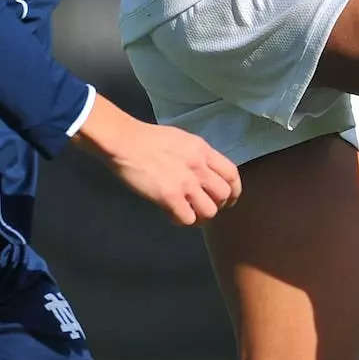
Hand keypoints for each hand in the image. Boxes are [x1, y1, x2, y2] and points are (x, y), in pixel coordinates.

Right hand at [72, 95, 242, 225]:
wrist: (125, 142)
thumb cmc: (148, 139)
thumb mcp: (182, 140)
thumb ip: (197, 155)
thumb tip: (204, 172)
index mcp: (203, 151)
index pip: (232, 174)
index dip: (234, 191)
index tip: (228, 200)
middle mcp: (199, 167)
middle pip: (224, 195)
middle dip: (218, 205)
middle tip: (204, 208)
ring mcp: (185, 182)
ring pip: (210, 211)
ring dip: (201, 216)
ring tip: (188, 213)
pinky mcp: (169, 197)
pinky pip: (187, 219)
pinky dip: (181, 220)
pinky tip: (171, 214)